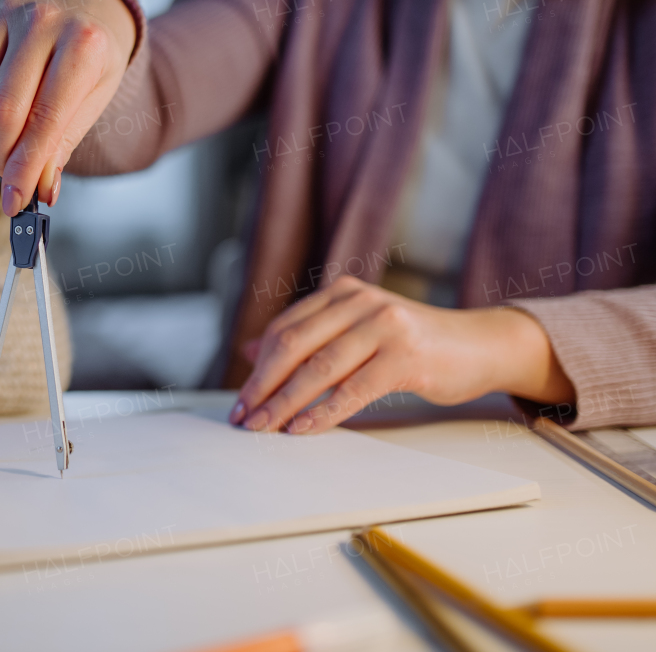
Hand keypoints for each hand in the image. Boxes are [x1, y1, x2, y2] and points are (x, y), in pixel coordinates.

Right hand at [0, 0, 137, 215]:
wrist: (80, 7)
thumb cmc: (88, 62)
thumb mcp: (92, 101)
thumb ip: (62, 145)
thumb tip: (38, 191)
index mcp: (83, 44)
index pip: (45, 120)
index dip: (25, 168)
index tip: (15, 201)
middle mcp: (42, 20)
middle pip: (2, 108)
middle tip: (3, 175)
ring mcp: (5, 10)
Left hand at [229, 276, 574, 433]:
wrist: (480, 346)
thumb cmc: (413, 344)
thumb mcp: (356, 332)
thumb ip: (308, 337)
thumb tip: (249, 351)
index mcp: (342, 293)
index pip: (285, 330)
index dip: (258, 368)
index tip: (241, 401)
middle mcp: (360, 302)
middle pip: (294, 346)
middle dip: (263, 386)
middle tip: (244, 419)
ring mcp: (384, 326)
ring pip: (319, 368)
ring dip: (285, 403)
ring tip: (265, 428)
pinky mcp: (406, 356)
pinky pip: (353, 389)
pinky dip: (323, 412)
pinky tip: (302, 428)